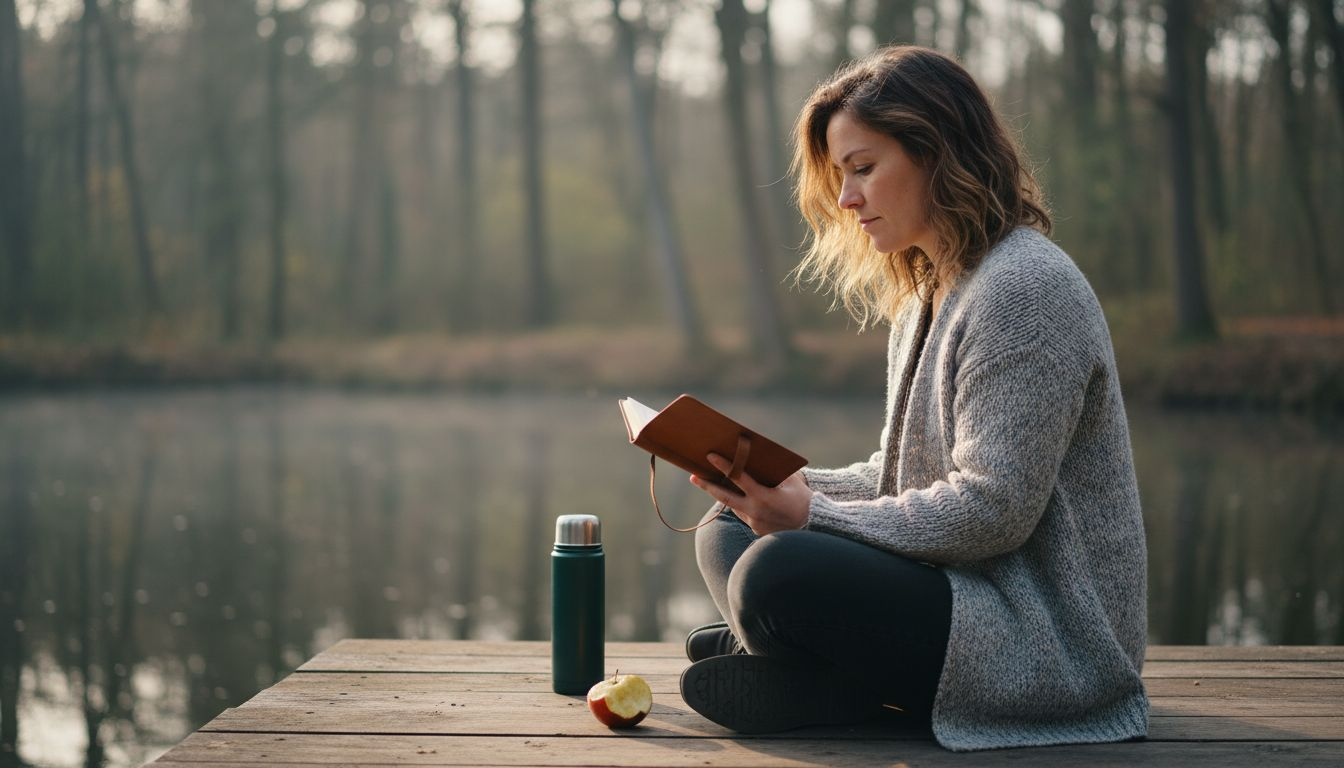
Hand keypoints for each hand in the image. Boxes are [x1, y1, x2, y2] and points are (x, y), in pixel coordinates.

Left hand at [689, 454, 812, 535]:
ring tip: (710, 482)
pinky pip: (744, 514)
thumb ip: (774, 470)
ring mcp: (754, 523)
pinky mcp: (756, 530)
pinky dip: (740, 504)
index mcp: (763, 496)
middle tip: (693, 476)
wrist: (815, 527)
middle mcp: (755, 511)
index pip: (738, 478)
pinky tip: (736, 496)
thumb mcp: (791, 481)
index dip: (723, 465)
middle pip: (724, 497)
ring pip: (733, 506)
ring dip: (723, 495)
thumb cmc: (804, 500)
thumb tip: (759, 457)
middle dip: (707, 485)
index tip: (710, 455)